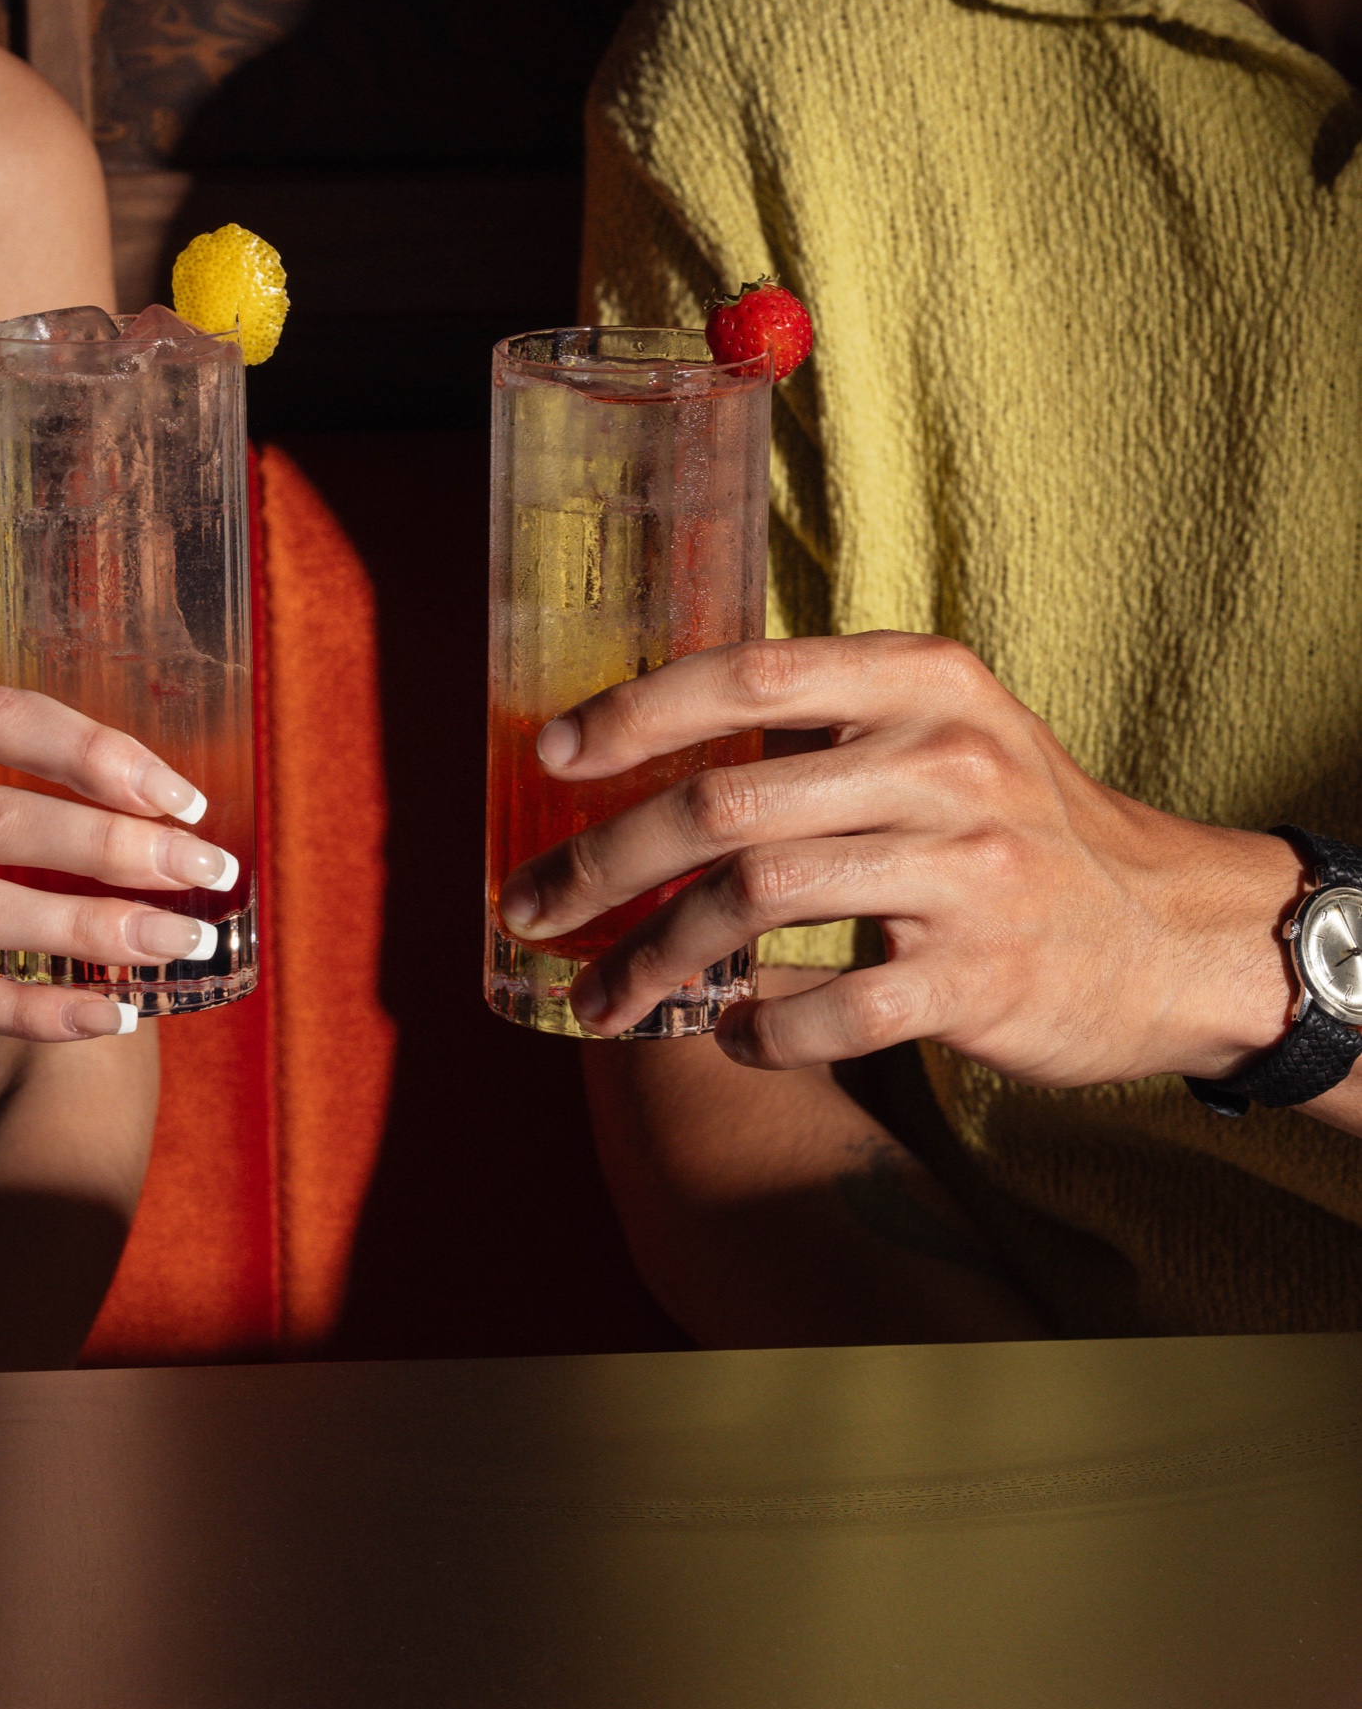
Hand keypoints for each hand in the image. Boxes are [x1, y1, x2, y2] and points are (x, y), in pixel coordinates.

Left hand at [497, 632, 1304, 1083]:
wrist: (1175, 932)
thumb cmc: (1019, 827)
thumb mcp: (943, 731)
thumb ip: (820, 725)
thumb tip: (641, 749)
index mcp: (922, 682)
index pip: (748, 675)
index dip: (634, 713)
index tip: (552, 757)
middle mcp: (944, 761)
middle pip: (723, 804)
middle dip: (603, 860)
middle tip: (533, 905)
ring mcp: (967, 872)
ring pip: (753, 906)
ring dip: (653, 958)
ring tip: (601, 996)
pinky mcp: (979, 980)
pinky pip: (825, 1011)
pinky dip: (757, 1030)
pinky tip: (733, 1034)